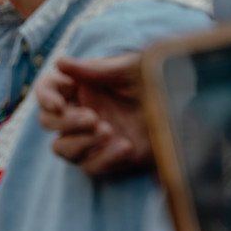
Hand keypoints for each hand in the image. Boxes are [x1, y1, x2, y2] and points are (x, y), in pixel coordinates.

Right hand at [35, 54, 151, 177]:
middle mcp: (78, 112)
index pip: (46, 91)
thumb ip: (94, 69)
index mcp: (78, 87)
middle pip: (48, 122)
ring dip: (80, 142)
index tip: (58, 104)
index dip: (45, 97)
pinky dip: (104, 159)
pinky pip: (90, 167)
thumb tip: (60, 62)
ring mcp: (90, 138)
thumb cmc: (155, 81)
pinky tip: (125, 147)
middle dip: (66, 122)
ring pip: (62, 148)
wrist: (185, 108)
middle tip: (93, 118)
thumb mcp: (128, 69)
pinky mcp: (106, 159)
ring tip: (108, 131)